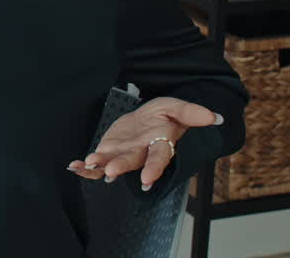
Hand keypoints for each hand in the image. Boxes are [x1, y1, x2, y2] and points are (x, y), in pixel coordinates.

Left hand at [67, 96, 223, 191]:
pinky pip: (98, 164)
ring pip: (112, 163)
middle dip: (121, 166)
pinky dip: (86, 167)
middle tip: (110, 172)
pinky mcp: (111, 153)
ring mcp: (125, 154)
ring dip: (99, 166)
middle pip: (133, 161)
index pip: (159, 157)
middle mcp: (142, 153)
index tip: (147, 181)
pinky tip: (74, 166)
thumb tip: (215, 117)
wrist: (150, 118)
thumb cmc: (166, 115)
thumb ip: (192, 113)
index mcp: (161, 144)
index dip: (154, 169)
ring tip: (87, 164)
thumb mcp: (178, 107)